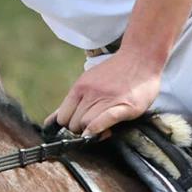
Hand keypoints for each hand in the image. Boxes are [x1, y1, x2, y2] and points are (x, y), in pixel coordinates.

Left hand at [47, 50, 162, 137]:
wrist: (140, 57)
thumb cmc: (114, 73)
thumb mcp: (88, 82)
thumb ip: (72, 102)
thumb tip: (51, 122)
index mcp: (80, 88)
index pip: (62, 117)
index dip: (67, 126)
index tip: (76, 128)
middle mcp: (90, 93)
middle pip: (73, 123)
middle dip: (80, 131)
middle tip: (91, 129)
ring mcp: (107, 98)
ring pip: (86, 124)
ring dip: (91, 132)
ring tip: (101, 130)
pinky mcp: (125, 105)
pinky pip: (106, 119)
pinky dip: (98, 128)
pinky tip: (99, 133)